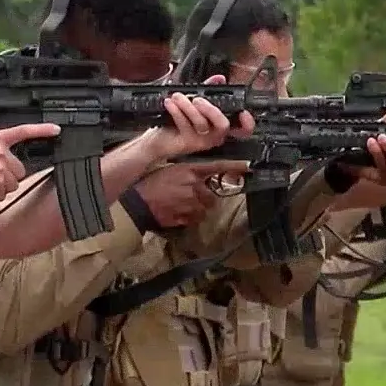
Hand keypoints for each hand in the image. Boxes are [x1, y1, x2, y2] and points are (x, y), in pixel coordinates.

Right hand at [0, 124, 59, 202]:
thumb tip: (3, 152)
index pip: (22, 131)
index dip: (41, 130)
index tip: (56, 129)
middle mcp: (0, 152)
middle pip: (19, 169)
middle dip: (8, 175)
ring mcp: (0, 168)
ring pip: (13, 183)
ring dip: (1, 186)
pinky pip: (4, 194)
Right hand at [134, 161, 250, 227]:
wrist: (136, 203)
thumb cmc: (149, 183)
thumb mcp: (169, 169)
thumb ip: (188, 172)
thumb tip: (199, 176)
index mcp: (189, 170)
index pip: (217, 167)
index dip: (235, 167)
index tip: (249, 167)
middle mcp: (194, 186)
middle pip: (211, 195)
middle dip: (204, 197)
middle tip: (189, 196)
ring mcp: (190, 203)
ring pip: (204, 208)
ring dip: (196, 208)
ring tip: (179, 205)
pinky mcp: (185, 218)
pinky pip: (194, 219)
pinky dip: (188, 218)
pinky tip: (175, 213)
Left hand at [149, 74, 254, 158]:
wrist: (159, 139)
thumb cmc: (178, 122)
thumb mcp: (195, 103)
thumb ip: (208, 90)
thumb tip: (220, 78)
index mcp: (219, 126)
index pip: (242, 130)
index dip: (247, 123)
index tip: (243, 112)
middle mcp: (214, 136)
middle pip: (223, 125)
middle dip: (212, 109)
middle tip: (198, 99)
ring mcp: (202, 141)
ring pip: (201, 123)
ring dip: (188, 106)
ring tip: (177, 96)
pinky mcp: (187, 143)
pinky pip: (185, 125)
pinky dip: (176, 110)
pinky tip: (169, 103)